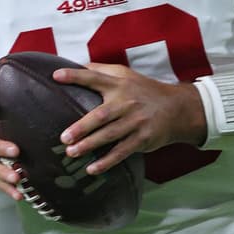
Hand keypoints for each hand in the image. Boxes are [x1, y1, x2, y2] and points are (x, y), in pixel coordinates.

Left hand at [55, 63, 205, 174]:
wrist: (177, 108)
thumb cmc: (144, 91)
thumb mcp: (126, 75)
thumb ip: (102, 71)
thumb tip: (77, 65)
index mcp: (119, 84)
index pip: (94, 77)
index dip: (76, 76)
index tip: (56, 76)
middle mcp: (127, 102)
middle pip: (101, 115)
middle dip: (82, 127)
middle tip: (63, 137)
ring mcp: (136, 121)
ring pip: (110, 135)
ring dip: (90, 145)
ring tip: (71, 152)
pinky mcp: (142, 138)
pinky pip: (122, 152)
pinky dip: (107, 161)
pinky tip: (91, 169)